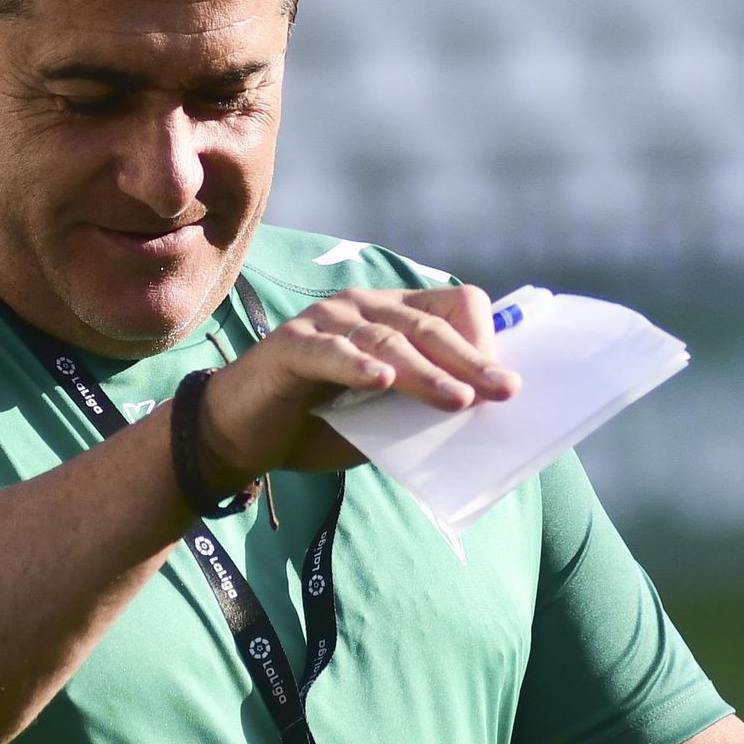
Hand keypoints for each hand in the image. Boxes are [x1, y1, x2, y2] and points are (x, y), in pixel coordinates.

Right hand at [199, 284, 518, 488]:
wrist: (238, 435)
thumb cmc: (315, 424)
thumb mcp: (381, 419)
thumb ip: (419, 410)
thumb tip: (474, 421)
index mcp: (392, 318)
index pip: (453, 307)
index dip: (482, 341)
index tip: (505, 383)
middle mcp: (362, 308)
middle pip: (427, 326)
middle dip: (469, 361)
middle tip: (504, 391)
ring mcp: (325, 322)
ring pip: (386, 341)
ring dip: (425, 373)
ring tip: (457, 399)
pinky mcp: (290, 345)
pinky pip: (330, 352)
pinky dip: (357, 366)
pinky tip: (381, 380)